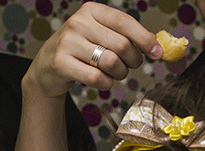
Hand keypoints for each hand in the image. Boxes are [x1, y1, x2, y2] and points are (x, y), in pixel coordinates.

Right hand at [24, 2, 161, 97]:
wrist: (47, 67)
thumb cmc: (82, 51)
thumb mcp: (101, 36)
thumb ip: (125, 36)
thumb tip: (156, 45)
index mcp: (91, 11)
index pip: (124, 22)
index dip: (144, 38)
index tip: (157, 52)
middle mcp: (78, 22)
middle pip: (122, 45)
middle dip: (132, 61)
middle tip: (128, 66)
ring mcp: (67, 42)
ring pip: (111, 62)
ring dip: (119, 74)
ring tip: (113, 73)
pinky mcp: (61, 63)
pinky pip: (97, 78)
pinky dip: (105, 84)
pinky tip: (100, 80)